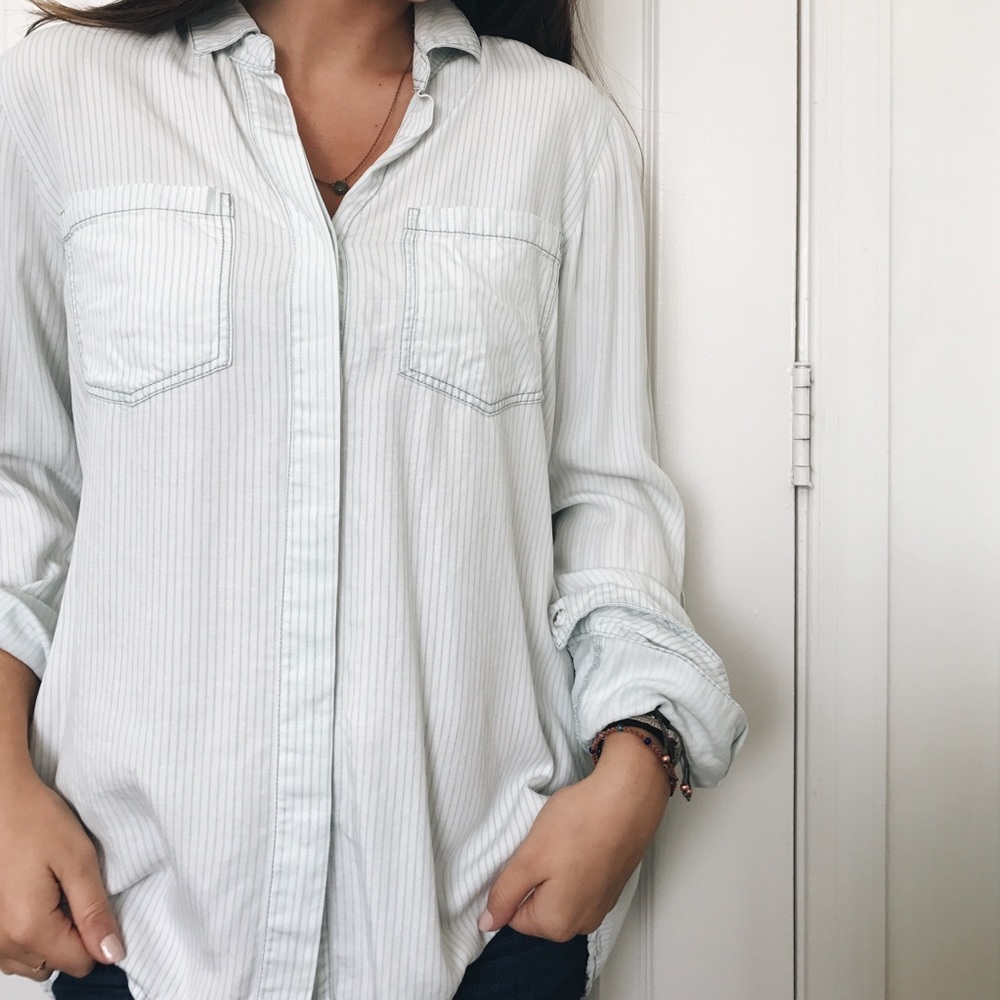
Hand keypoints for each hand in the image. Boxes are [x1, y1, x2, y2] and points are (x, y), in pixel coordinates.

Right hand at [0, 767, 124, 981]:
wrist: (1, 801)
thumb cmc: (36, 820)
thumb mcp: (78, 860)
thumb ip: (95, 911)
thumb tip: (112, 953)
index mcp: (28, 929)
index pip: (80, 963)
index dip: (99, 937)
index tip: (100, 906)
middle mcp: (0, 943)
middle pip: (55, 964)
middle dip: (73, 937)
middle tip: (75, 893)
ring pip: (33, 961)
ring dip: (50, 937)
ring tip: (55, 893)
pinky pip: (12, 950)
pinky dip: (30, 933)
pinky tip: (36, 898)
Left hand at [479, 732, 670, 941]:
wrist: (628, 798)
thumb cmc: (579, 824)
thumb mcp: (528, 858)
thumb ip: (504, 895)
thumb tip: (487, 923)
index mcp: (557, 924)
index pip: (514, 914)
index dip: (514, 879)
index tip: (526, 854)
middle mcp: (582, 924)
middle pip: (538, 906)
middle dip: (535, 876)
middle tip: (545, 845)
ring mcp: (601, 905)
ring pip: (559, 892)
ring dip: (555, 869)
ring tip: (564, 840)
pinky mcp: (612, 886)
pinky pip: (580, 882)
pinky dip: (575, 862)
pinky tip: (580, 839)